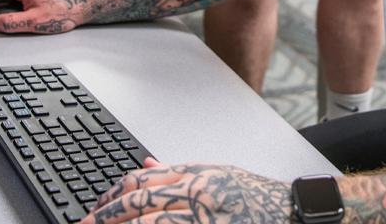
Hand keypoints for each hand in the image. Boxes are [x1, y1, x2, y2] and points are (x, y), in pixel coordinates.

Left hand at [84, 160, 290, 222]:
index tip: (94, 211)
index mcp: (194, 177)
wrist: (292, 213)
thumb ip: (177, 173)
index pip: (141, 184)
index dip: (112, 199)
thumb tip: (144, 168)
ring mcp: (203, 219)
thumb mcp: (215, 174)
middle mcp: (197, 198)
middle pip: (140, 206)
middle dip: (106, 219)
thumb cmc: (254, 196)